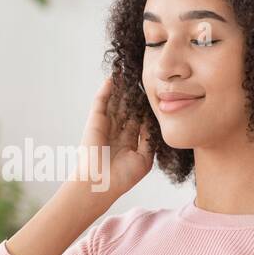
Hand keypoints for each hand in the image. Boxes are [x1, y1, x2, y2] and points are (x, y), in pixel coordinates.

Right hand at [75, 76, 154, 202]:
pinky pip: (101, 101)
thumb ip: (149, 139)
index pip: (139, 119)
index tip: (157, 93)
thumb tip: (154, 122)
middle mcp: (117, 131)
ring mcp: (106, 124)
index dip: (146, 106)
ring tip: (128, 71)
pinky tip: (113, 77)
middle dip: (134, 94)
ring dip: (121, 87)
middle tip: (144, 77)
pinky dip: (106, 89)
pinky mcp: (95, 120)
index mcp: (129, 140)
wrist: (101, 183)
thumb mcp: (145, 158)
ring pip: (115, 101)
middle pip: (127, 107)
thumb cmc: (123, 176)